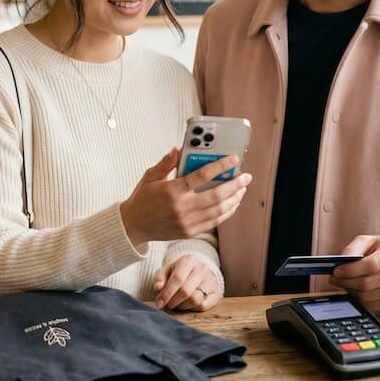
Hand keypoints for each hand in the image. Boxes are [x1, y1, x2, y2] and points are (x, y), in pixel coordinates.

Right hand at [119, 148, 250, 247]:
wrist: (133, 226)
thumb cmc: (142, 199)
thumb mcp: (150, 176)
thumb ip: (166, 163)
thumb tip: (178, 149)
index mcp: (173, 190)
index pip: (202, 176)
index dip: (221, 166)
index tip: (234, 159)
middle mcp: (182, 207)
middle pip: (216, 195)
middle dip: (235, 185)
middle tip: (246, 177)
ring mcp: (187, 222)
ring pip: (219, 210)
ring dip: (234, 199)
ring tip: (242, 189)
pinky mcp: (190, 232)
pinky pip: (214, 222)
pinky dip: (226, 212)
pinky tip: (232, 204)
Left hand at [152, 255, 221, 310]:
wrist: (196, 271)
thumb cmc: (178, 272)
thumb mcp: (167, 271)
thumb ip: (160, 278)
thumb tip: (158, 287)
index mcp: (188, 260)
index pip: (177, 279)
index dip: (166, 293)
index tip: (159, 304)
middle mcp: (202, 268)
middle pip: (186, 291)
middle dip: (173, 301)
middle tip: (166, 305)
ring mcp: (211, 280)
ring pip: (195, 300)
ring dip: (182, 306)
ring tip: (176, 303)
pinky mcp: (216, 292)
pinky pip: (203, 306)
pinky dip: (192, 308)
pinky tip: (187, 304)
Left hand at [331, 235, 379, 313]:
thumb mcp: (367, 241)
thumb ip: (353, 249)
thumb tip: (340, 262)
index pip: (371, 266)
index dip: (350, 270)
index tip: (336, 271)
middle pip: (367, 284)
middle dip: (345, 282)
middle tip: (334, 278)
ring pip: (366, 297)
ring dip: (350, 290)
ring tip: (343, 282)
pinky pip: (370, 305)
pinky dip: (358, 299)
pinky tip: (355, 289)